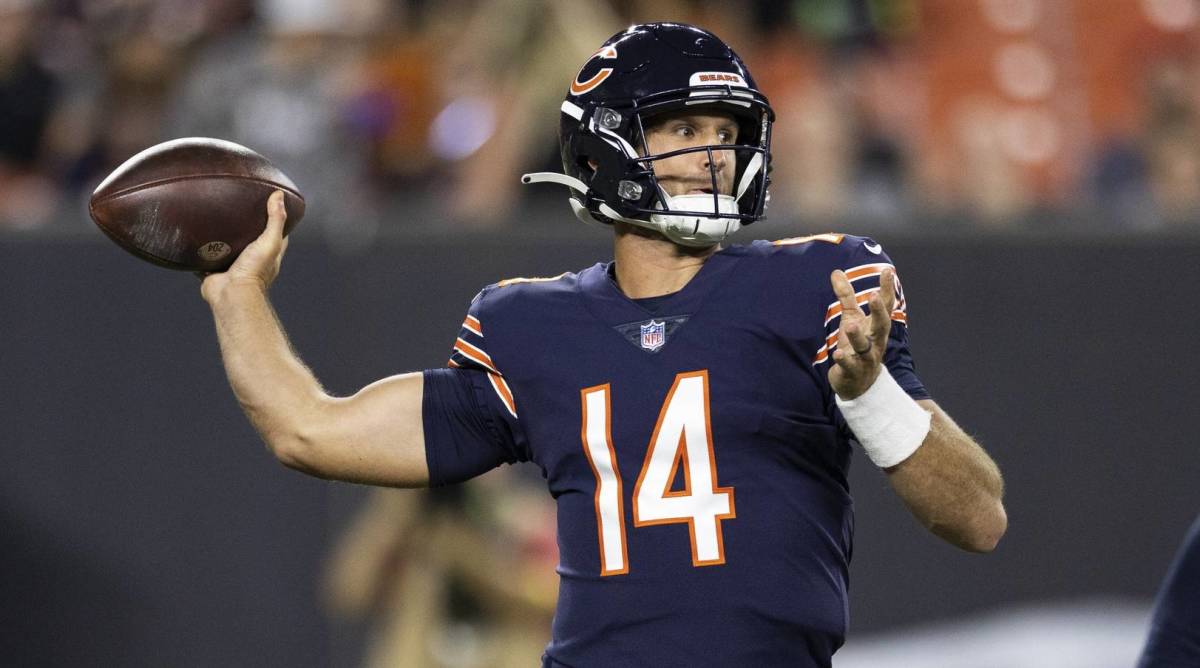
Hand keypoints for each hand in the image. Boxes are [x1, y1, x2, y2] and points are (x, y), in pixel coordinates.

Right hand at [200, 191, 288, 303]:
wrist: (230, 292)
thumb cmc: (253, 270)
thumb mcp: (270, 241)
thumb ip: (275, 219)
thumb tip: (279, 195)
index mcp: (268, 254)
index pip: (276, 234)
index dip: (273, 220)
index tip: (268, 204)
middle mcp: (251, 260)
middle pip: (248, 239)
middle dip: (243, 227)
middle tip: (234, 208)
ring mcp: (231, 266)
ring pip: (225, 248)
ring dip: (220, 238)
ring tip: (212, 218)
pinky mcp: (212, 270)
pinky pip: (204, 258)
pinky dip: (199, 250)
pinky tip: (193, 237)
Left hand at [827, 267, 896, 399]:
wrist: (859, 384)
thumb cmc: (857, 345)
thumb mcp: (852, 318)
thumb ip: (846, 296)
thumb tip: (836, 271)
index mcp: (876, 327)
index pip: (885, 306)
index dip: (886, 289)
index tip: (888, 271)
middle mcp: (875, 341)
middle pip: (881, 325)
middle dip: (879, 311)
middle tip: (874, 296)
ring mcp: (865, 358)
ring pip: (864, 347)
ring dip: (858, 336)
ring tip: (850, 325)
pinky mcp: (852, 371)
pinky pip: (849, 366)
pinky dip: (844, 360)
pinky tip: (837, 354)